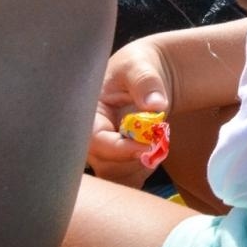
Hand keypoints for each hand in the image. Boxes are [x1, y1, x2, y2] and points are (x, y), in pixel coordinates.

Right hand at [86, 39, 171, 186]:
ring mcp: (102, 150)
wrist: (151, 73)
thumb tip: (156, 105)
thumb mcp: (140, 65)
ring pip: (114, 176)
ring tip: (158, 143)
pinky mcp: (116, 159)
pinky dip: (141, 173)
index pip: (95, 141)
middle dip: (132, 161)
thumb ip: (146, 82)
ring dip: (139, 167)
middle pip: (103, 165)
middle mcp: (91, 137)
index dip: (119, 149)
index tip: (147, 147)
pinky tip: (153, 153)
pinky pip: (124, 180)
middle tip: (157, 145)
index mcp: (88, 115)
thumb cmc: (138, 66)